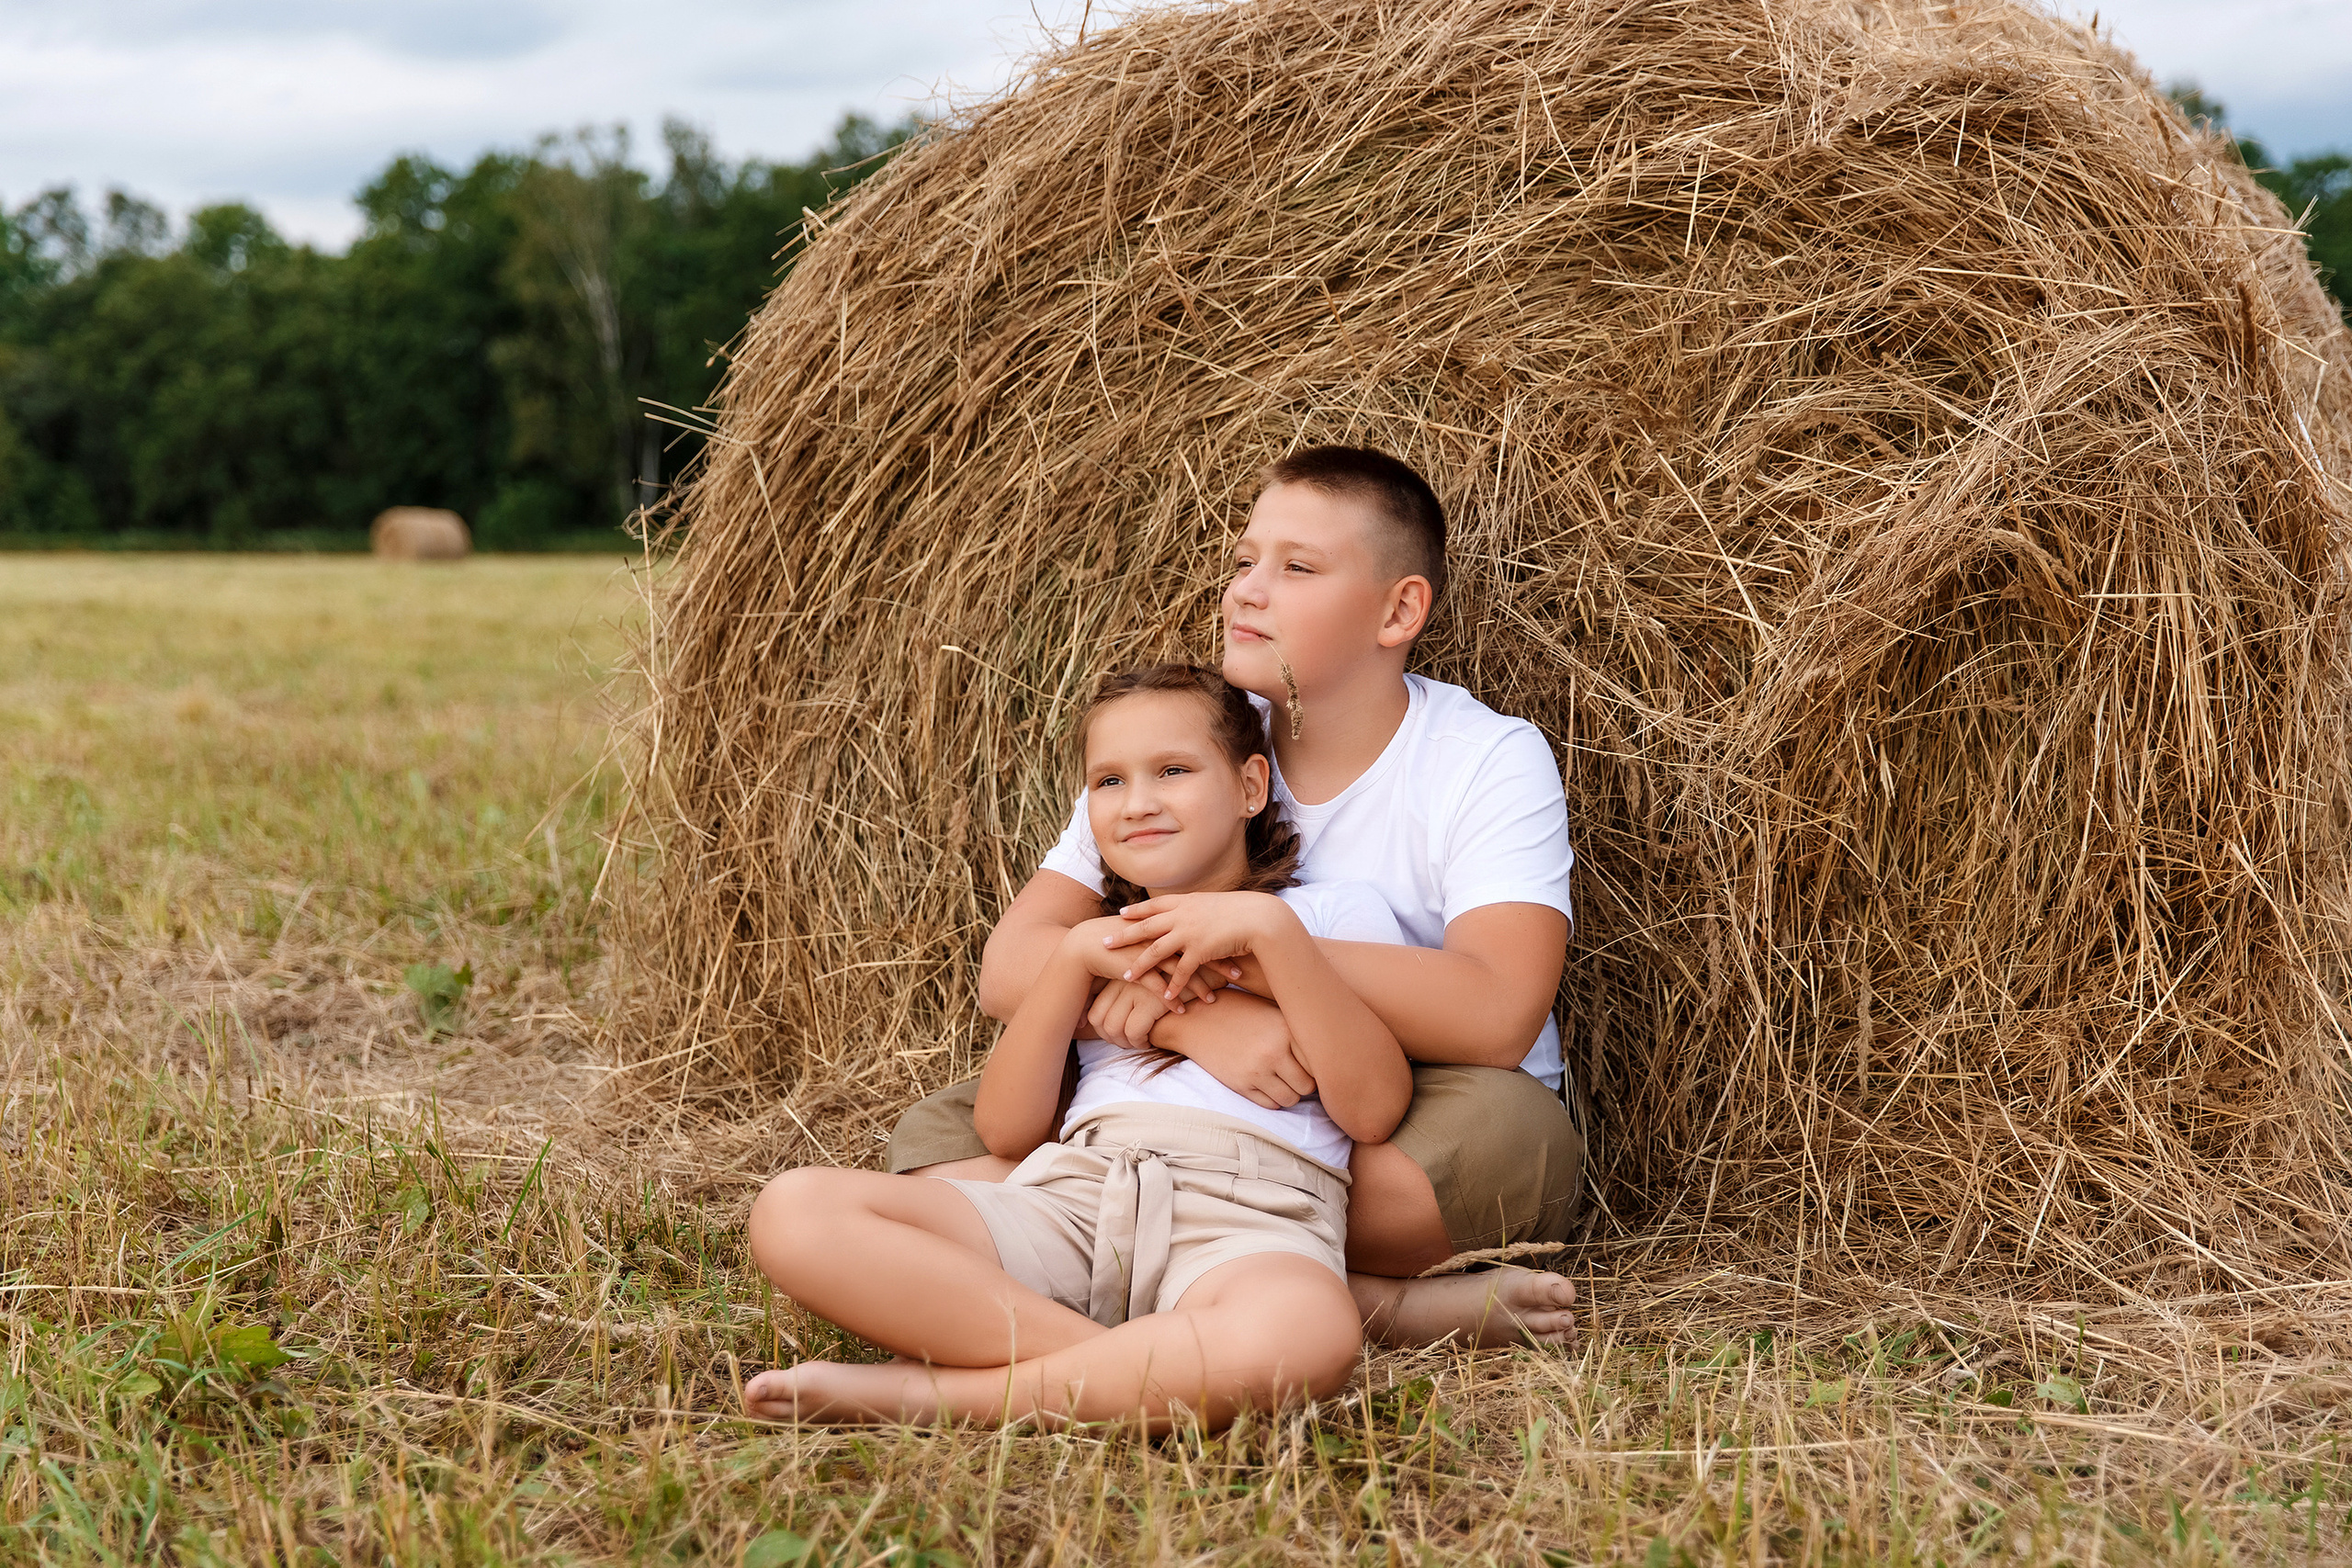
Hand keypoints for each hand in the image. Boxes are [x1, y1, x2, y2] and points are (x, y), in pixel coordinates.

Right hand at [1064, 918, 1224, 1004]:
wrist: (1089, 943)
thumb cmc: (1122, 936)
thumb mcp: (1150, 928)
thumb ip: (1170, 927)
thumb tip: (1193, 929)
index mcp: (1167, 921)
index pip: (1201, 930)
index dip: (1222, 941)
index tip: (1241, 949)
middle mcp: (1160, 935)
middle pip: (1195, 948)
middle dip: (1218, 963)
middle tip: (1238, 974)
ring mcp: (1147, 951)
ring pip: (1178, 969)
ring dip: (1196, 985)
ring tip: (1212, 999)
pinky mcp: (1134, 968)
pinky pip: (1156, 986)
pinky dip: (1169, 998)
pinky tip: (1182, 1011)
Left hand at [1087, 978, 1179, 1050]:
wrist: (1204, 976)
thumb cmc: (1175, 985)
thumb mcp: (1146, 986)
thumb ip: (1128, 1000)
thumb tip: (1108, 1028)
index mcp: (1118, 978)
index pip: (1095, 1012)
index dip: (1100, 1031)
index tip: (1115, 1039)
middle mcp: (1122, 982)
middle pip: (1099, 1021)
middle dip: (1112, 1040)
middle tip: (1128, 1044)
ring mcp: (1135, 990)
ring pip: (1114, 1028)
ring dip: (1126, 1043)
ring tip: (1140, 1044)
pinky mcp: (1150, 1000)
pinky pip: (1134, 1031)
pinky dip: (1140, 1042)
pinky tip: (1150, 1042)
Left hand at [1106, 891, 1288, 999]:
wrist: (1260, 918)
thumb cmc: (1243, 911)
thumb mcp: (1217, 904)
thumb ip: (1201, 909)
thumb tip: (1195, 910)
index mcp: (1187, 902)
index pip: (1154, 905)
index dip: (1136, 910)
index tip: (1120, 914)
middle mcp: (1183, 915)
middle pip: (1145, 926)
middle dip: (1123, 936)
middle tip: (1104, 943)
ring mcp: (1190, 932)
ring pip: (1157, 950)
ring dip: (1140, 965)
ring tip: (1125, 977)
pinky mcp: (1200, 949)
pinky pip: (1181, 971)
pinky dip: (1172, 984)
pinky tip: (1163, 996)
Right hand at [1153, 992, 1317, 1109]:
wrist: (1198, 1020)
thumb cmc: (1241, 1013)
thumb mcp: (1272, 1012)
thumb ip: (1297, 1030)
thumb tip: (1329, 1054)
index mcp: (1286, 1029)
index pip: (1319, 1061)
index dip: (1319, 1064)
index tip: (1314, 1062)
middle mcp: (1273, 1051)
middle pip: (1308, 1085)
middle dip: (1305, 1083)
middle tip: (1298, 1074)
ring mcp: (1256, 1070)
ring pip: (1291, 1099)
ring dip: (1291, 1093)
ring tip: (1284, 1080)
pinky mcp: (1241, 1085)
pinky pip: (1271, 1105)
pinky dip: (1273, 1098)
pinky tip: (1268, 1084)